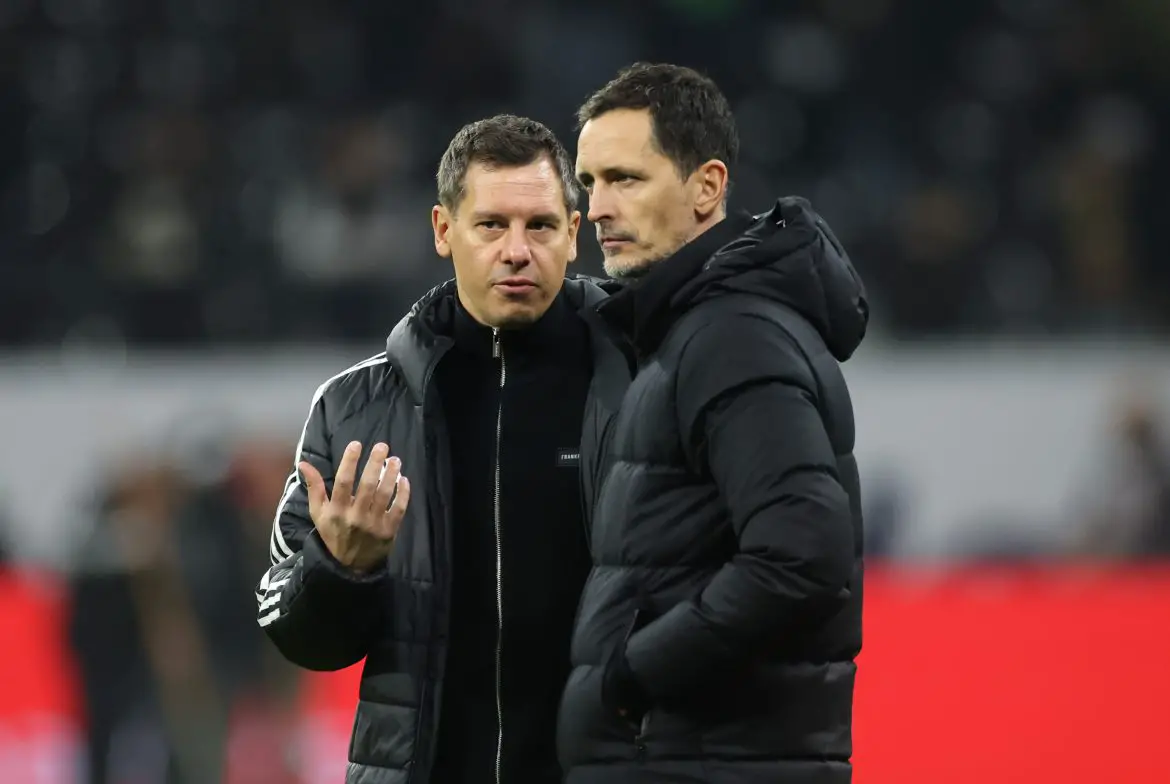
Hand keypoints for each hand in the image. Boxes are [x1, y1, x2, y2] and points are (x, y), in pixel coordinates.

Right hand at [299, 441, 410, 572]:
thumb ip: (314, 487)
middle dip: (375, 463)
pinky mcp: (389, 531)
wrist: (349, 566)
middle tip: (382, 446)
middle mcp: (355, 517)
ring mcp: (374, 524)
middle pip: (367, 485)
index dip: (350, 461)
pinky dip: (403, 493)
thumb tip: (303, 463)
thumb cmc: (333, 534)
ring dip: (391, 475)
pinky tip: (404, 479)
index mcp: (336, 511)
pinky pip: (399, 509)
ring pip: (385, 495)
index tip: (356, 444)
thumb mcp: (319, 513)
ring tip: (395, 460)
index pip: (343, 482)